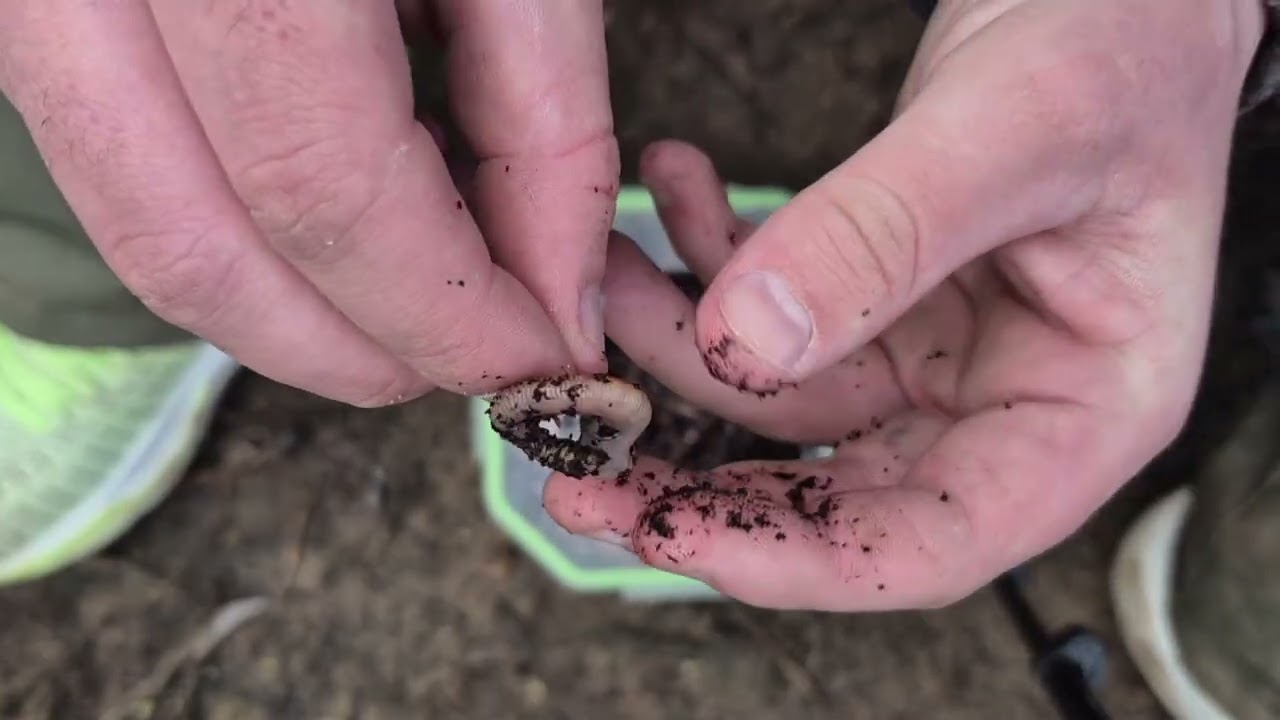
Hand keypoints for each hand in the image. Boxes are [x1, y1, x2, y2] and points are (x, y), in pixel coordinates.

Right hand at [0, 0, 615, 403]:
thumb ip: (543, 113)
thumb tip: (550, 295)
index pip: (320, 186)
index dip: (440, 311)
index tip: (542, 357)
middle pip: (197, 239)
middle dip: (356, 344)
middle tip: (476, 364)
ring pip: (140, 215)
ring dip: (292, 305)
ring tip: (421, 307)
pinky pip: (123, 153)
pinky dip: (245, 220)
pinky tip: (354, 209)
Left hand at [542, 0, 1265, 609]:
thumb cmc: (1126, 48)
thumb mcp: (1016, 130)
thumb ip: (882, 239)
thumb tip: (745, 344)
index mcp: (1084, 413)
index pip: (936, 541)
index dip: (802, 562)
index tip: (675, 537)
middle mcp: (1003, 406)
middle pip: (835, 495)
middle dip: (700, 485)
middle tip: (575, 473)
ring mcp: (938, 357)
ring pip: (780, 393)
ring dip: (680, 339)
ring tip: (602, 269)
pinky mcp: (883, 301)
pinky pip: (776, 310)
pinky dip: (713, 259)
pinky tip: (672, 186)